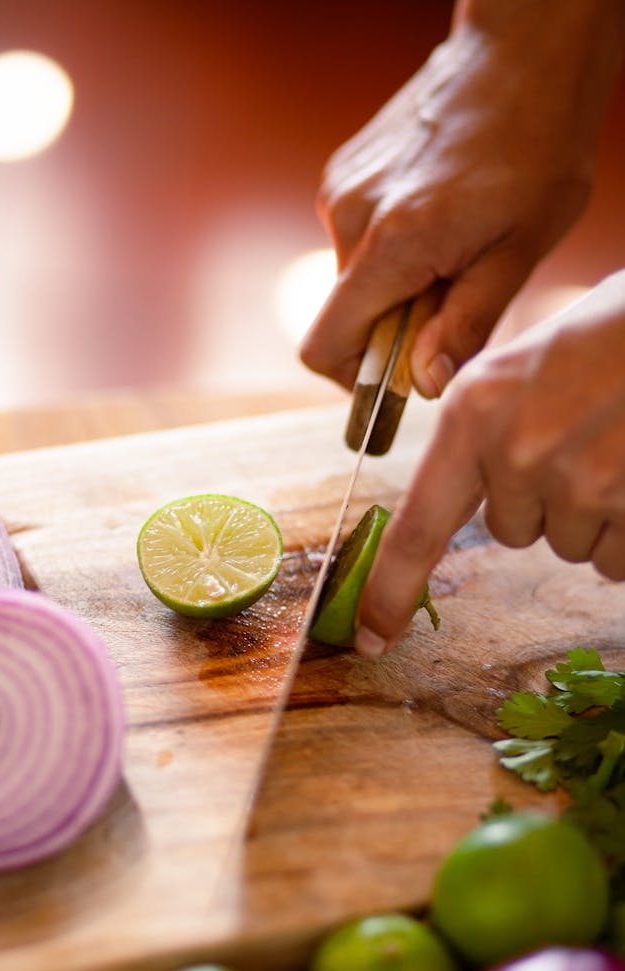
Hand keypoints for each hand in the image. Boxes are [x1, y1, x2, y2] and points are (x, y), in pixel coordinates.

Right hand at [300, 1, 623, 397]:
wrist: (522, 53)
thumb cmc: (537, 147)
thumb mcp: (521, 251)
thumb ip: (467, 323)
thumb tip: (425, 383)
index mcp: (392, 246)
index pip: (325, 347)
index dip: (355, 379)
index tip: (399, 376)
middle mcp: (350, 219)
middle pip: (343, 316)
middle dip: (393, 326)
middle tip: (454, 293)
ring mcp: (341, 191)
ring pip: (352, 278)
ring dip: (395, 284)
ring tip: (453, 245)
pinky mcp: (345, 174)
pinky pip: (356, 239)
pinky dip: (390, 249)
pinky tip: (437, 214)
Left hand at [354, 271, 624, 658]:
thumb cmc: (607, 331)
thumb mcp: (524, 364)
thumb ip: (487, 431)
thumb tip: (480, 503)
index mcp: (473, 412)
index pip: (416, 526)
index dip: (392, 589)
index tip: (372, 637)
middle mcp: (516, 454)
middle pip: (512, 531)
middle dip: (543, 501)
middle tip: (583, 438)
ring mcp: (580, 484)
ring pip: (571, 546)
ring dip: (595, 514)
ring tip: (618, 444)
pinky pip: (619, 558)